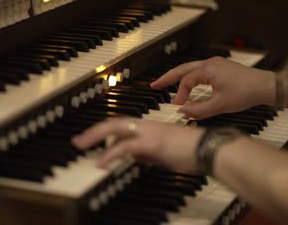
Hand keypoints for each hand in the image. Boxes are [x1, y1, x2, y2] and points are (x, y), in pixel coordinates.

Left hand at [72, 118, 203, 172]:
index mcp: (151, 128)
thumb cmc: (194, 152)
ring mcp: (149, 133)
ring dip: (95, 137)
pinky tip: (101, 163)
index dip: (106, 132)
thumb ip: (151, 154)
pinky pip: (124, 147)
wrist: (209, 149)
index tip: (94, 139)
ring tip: (81, 145)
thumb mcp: (167, 154)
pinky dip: (110, 154)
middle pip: (114, 123)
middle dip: (93, 131)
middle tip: (78, 141)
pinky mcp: (151, 143)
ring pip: (114, 129)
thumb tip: (137, 158)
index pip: (123, 126)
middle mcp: (147, 126)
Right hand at [151, 57, 275, 118]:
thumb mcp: (220, 105)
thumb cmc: (246, 93)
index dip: (180, 94)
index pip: (186, 81)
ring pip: (191, 68)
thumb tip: (183, 113)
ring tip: (167, 84)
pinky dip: (190, 77)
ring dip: (179, 77)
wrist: (266, 86)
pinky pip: (200, 70)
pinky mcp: (221, 67)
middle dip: (167, 77)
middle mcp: (210, 63)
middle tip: (154, 85)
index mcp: (208, 69)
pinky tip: (188, 84)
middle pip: (183, 69)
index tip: (178, 106)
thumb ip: (199, 110)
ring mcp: (216, 63)